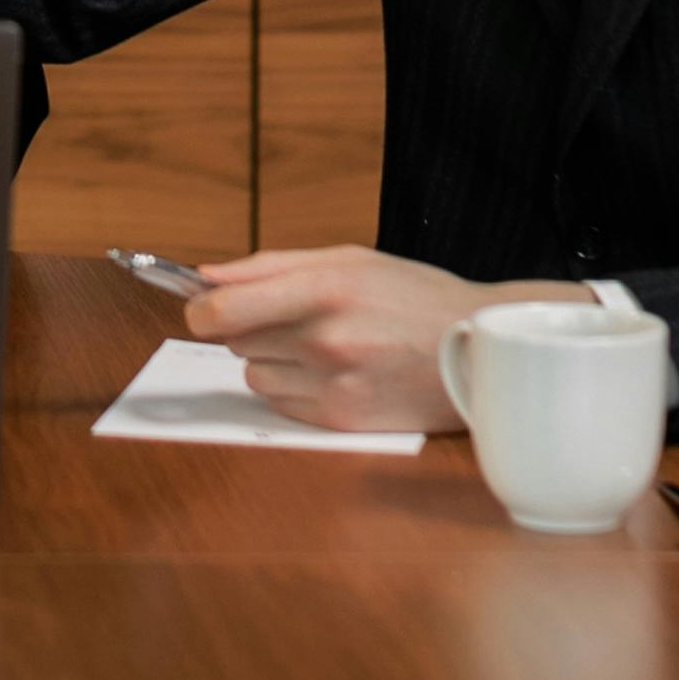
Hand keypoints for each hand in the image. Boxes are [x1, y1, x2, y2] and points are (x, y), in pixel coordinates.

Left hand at [177, 248, 596, 433]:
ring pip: (254, 376)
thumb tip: (205, 276)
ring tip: (323, 346)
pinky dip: (295, 389)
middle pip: (235, 341)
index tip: (203, 307)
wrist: (478, 349)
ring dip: (273, 361)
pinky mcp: (341, 420)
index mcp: (324, 289)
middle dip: (250, 327)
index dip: (200, 310)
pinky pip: (281, 405)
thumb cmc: (413, 296)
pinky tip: (337, 372)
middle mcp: (325, 339)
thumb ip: (270, 266)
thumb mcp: (348, 259)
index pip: (220, 311)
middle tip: (294, 317)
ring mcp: (333, 384)